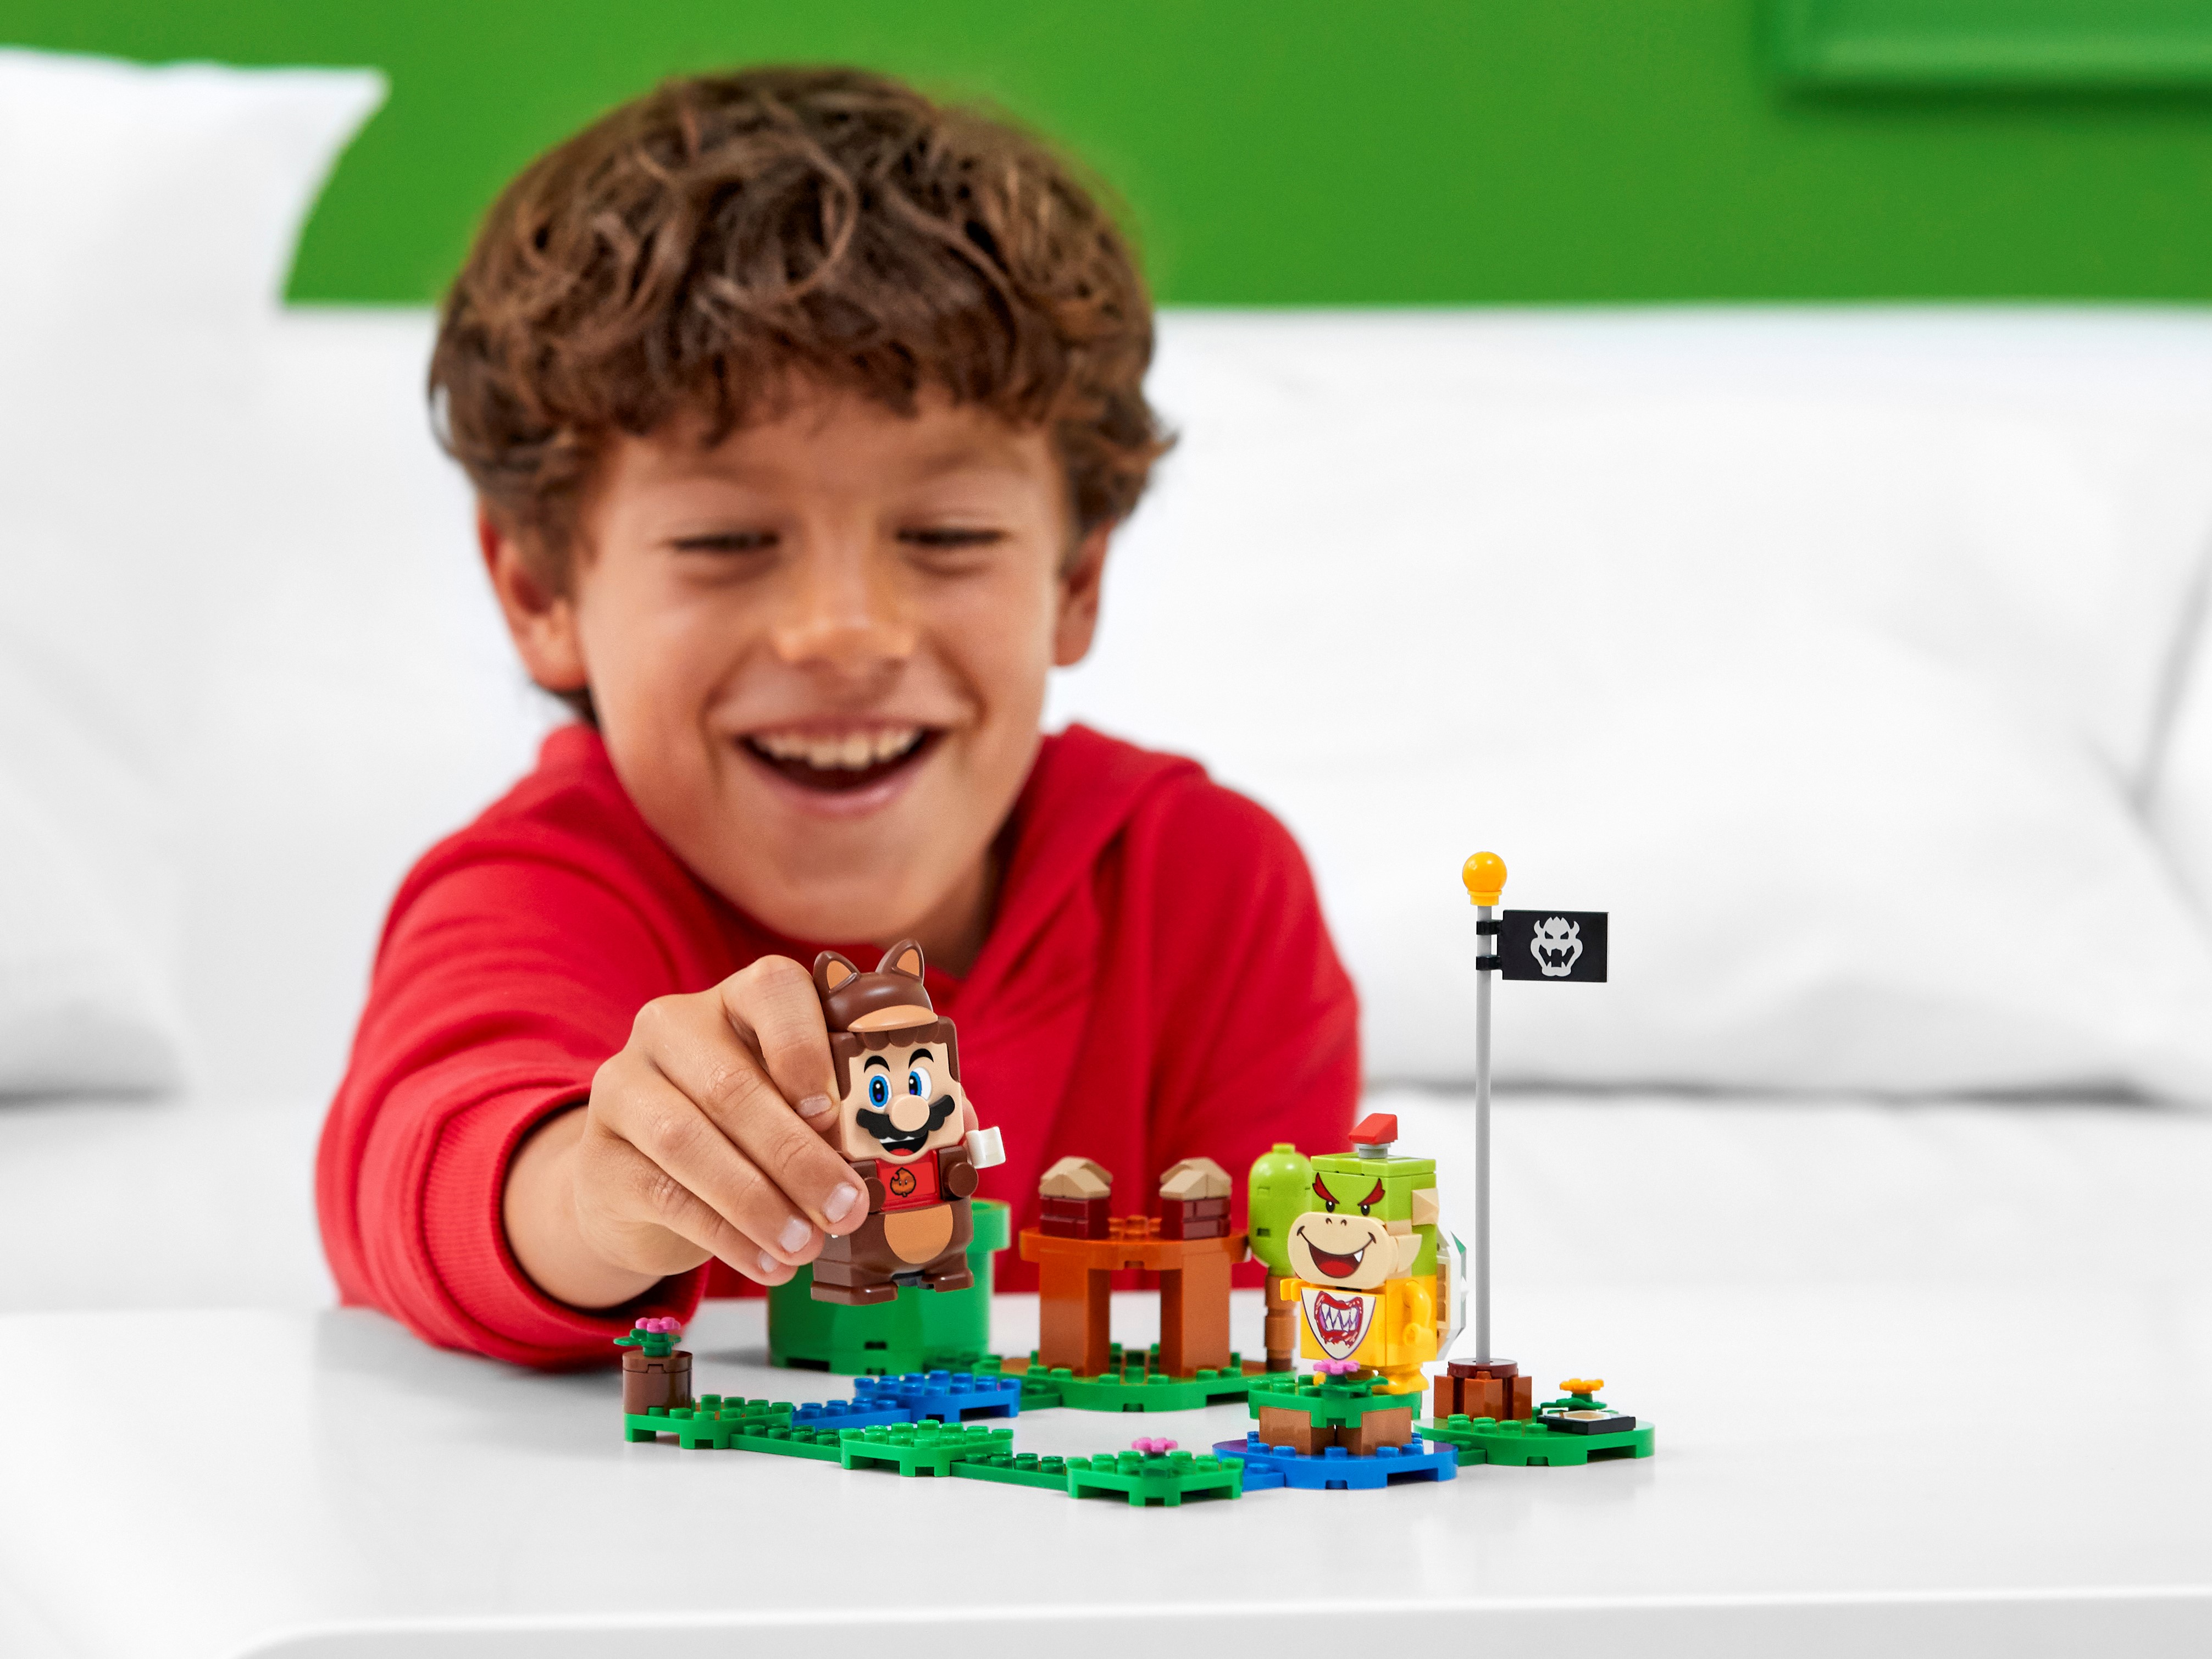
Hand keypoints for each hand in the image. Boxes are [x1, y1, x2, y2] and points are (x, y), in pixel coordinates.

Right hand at [502, 957, 869, 1308]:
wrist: (636, 1183)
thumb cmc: (737, 1133)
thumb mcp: (780, 1106)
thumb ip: (822, 1116)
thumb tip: (871, 1163)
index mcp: (733, 999)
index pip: (772, 990)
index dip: (805, 1048)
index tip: (833, 1112)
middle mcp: (669, 1029)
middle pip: (731, 1084)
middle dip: (798, 1155)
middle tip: (846, 1208)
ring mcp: (624, 1090)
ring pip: (690, 1142)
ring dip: (760, 1202)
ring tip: (807, 1245)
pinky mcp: (601, 1159)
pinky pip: (668, 1197)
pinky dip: (728, 1237)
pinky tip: (769, 1265)